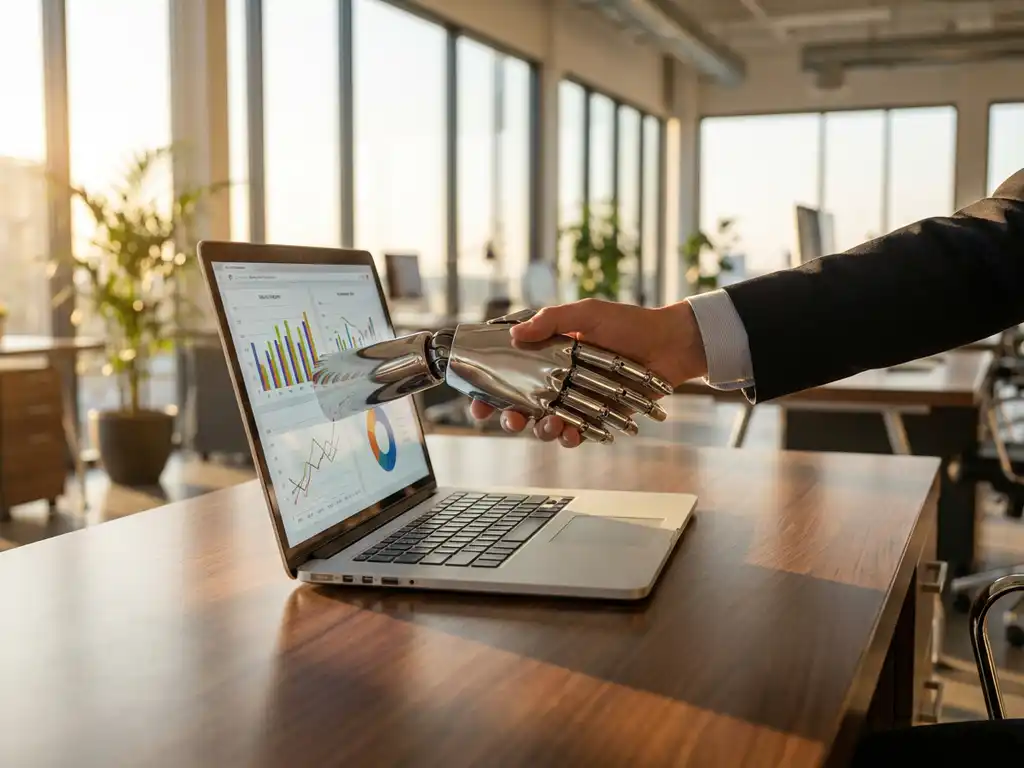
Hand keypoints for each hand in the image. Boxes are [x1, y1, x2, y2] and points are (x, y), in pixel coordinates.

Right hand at [470, 299, 706, 446]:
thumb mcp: (587, 312)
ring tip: (547, 426)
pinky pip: (574, 432)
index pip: (507, 369)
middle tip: (508, 421)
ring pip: (543, 422)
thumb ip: (551, 321)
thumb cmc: (630, 323)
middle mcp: (556, 376)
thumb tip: (515, 334)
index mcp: (548, 350)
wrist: (671, 345)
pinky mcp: (596, 414)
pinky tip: (569, 435)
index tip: (478, 402)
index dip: (488, 387)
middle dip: (508, 417)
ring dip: (539, 430)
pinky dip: (568, 437)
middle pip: (519, 403)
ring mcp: (575, 397)